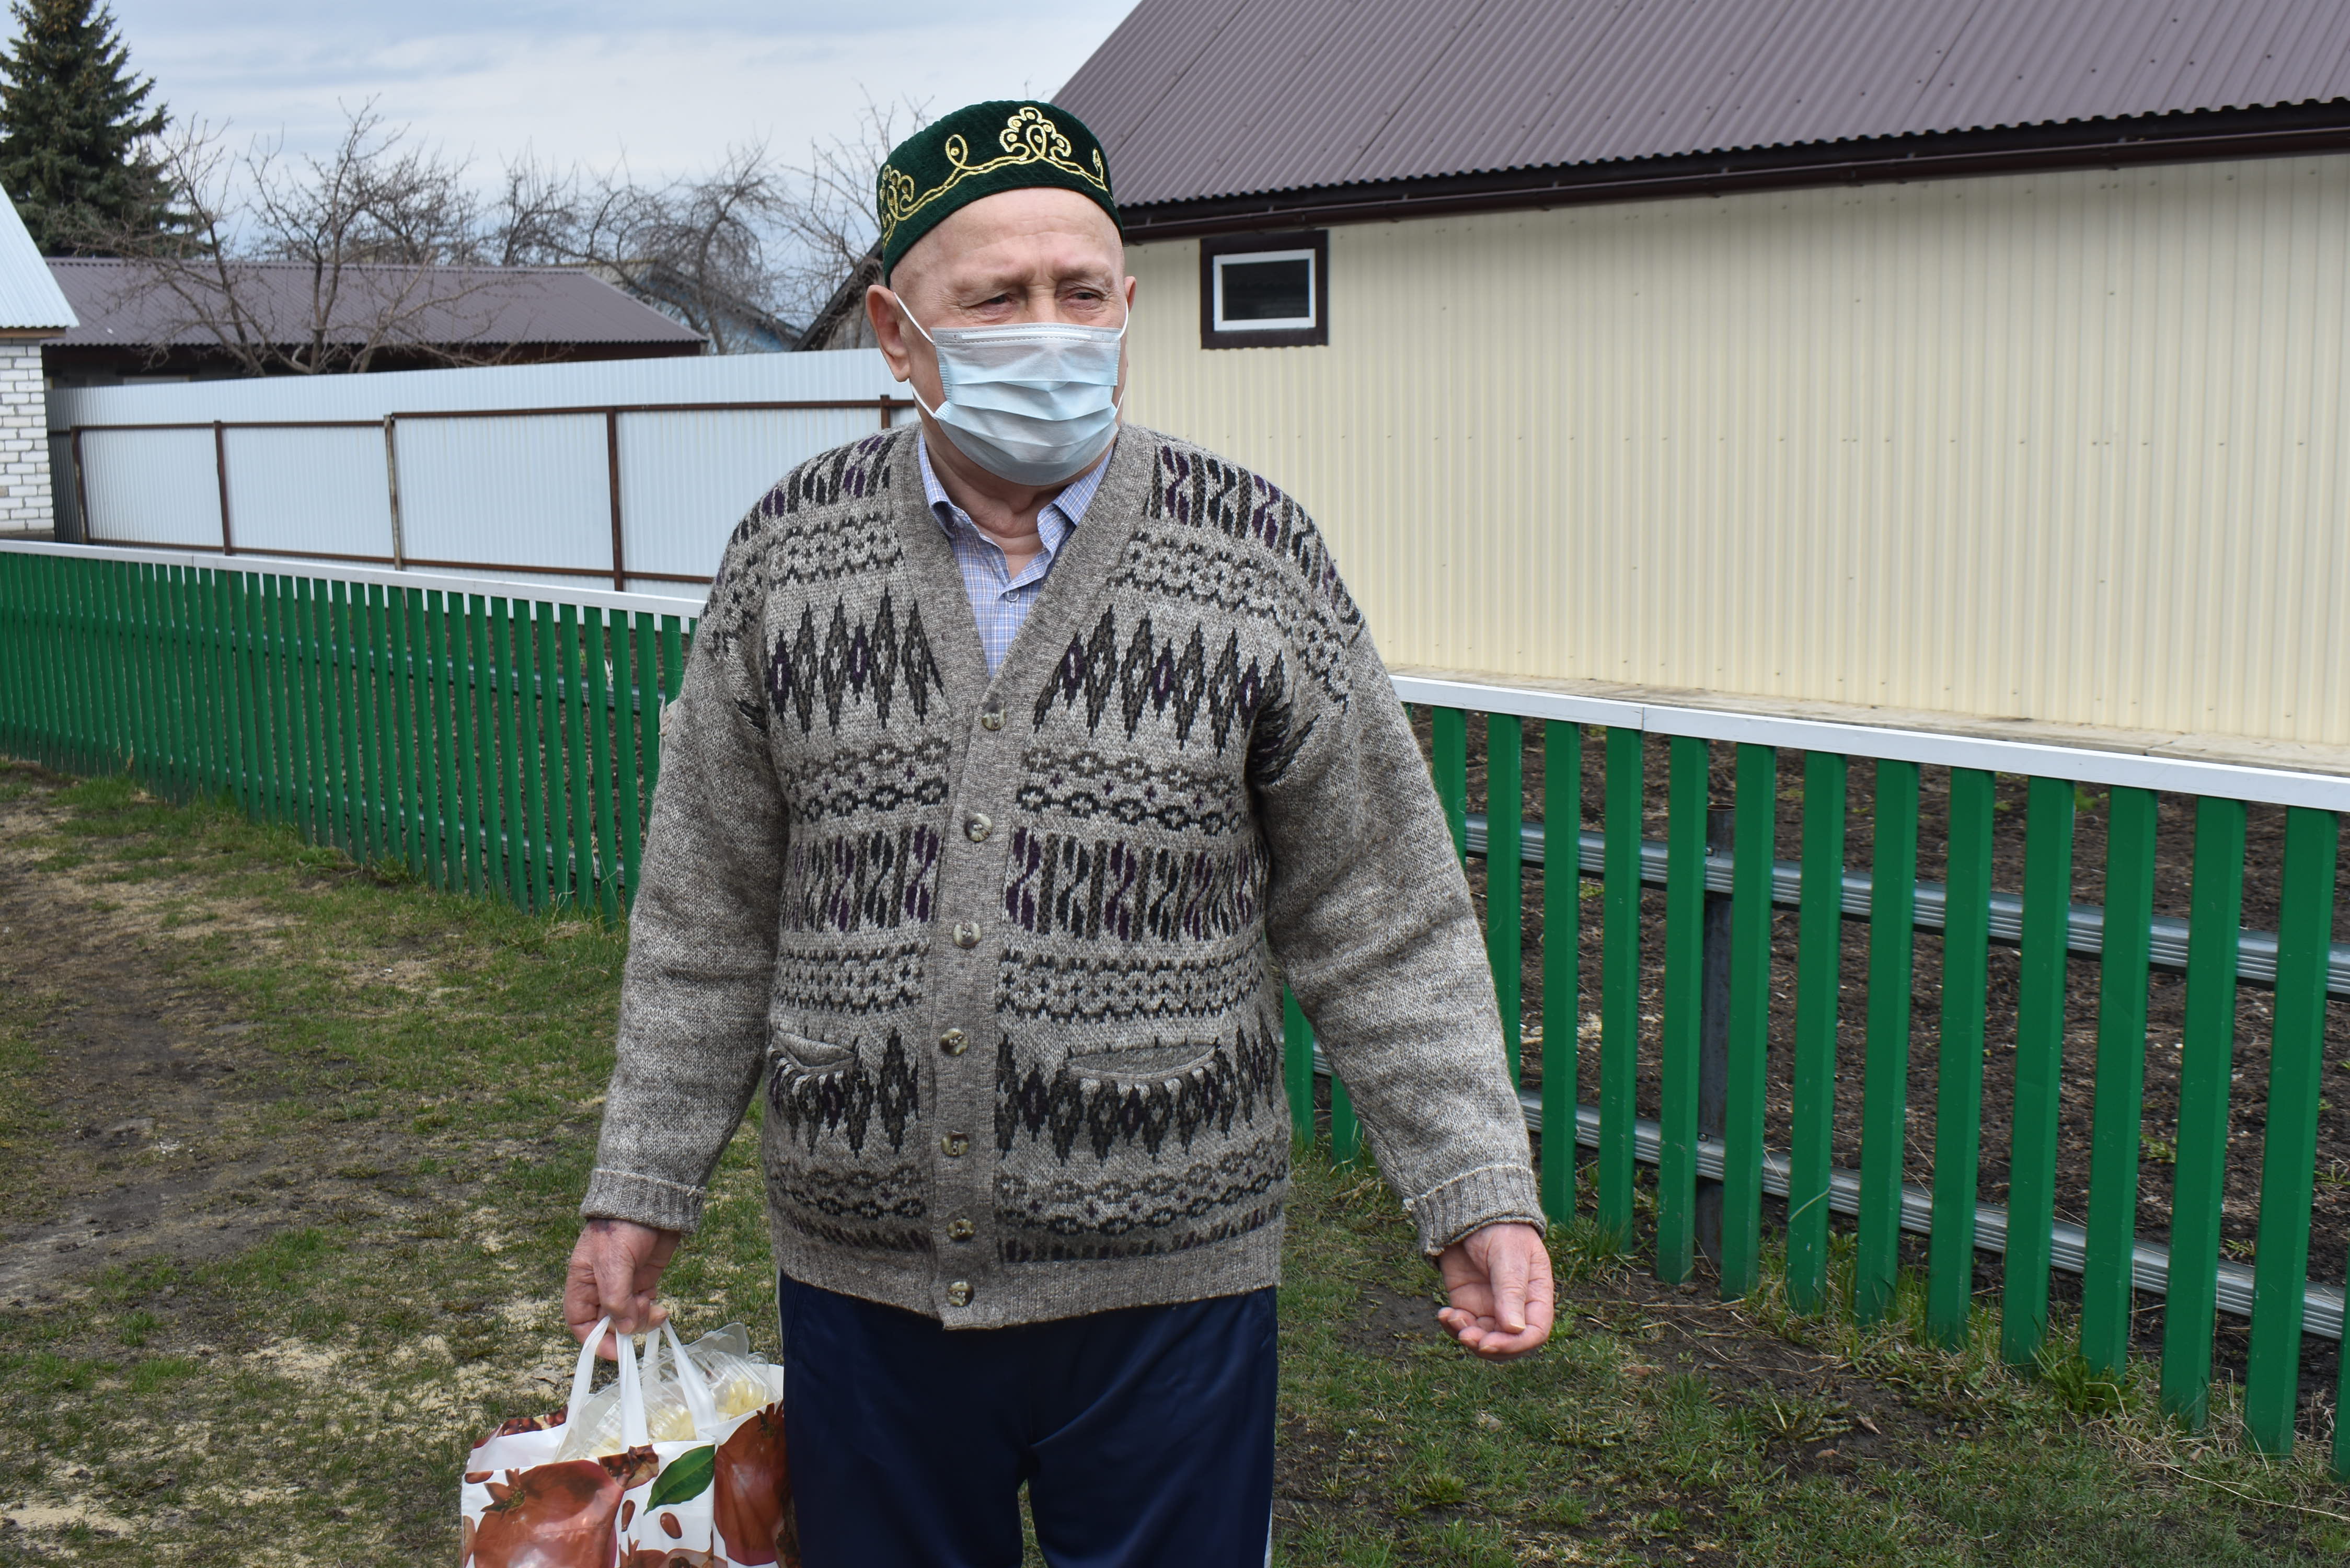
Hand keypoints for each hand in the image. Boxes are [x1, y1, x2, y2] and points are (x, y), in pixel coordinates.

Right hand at [564, 1218, 680, 1359]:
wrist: (653, 1201)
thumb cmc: (624, 1224)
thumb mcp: (613, 1262)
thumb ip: (616, 1298)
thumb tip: (624, 1328)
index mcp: (582, 1282)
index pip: (580, 1322)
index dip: (594, 1340)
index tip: (615, 1350)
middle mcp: (601, 1287)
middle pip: (607, 1324)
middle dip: (624, 1330)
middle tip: (641, 1319)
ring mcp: (624, 1285)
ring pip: (628, 1319)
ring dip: (641, 1322)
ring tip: (654, 1309)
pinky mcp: (644, 1282)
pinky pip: (645, 1309)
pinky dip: (652, 1314)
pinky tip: (661, 1309)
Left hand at [1434, 1222, 1553, 1359]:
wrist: (1469, 1211)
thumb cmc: (1499, 1229)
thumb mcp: (1508, 1257)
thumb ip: (1510, 1291)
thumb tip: (1514, 1330)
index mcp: (1536, 1295)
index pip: (1535, 1332)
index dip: (1516, 1345)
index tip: (1491, 1344)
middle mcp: (1515, 1307)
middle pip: (1509, 1343)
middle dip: (1489, 1347)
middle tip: (1468, 1338)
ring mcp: (1490, 1307)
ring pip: (1484, 1340)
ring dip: (1468, 1338)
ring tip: (1453, 1320)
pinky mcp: (1468, 1304)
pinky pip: (1463, 1327)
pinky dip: (1453, 1327)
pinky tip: (1444, 1314)